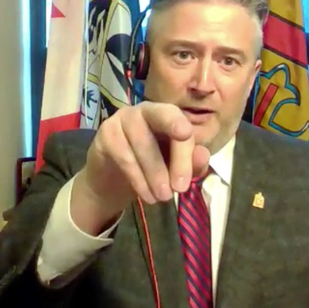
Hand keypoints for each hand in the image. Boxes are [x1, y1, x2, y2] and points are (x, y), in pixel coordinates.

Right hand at [71, 102, 209, 232]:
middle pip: (161, 117)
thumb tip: (203, 155)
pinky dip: (138, 179)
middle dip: (175, 154)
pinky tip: (146, 195)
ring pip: (142, 143)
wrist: (112, 179)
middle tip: (180, 188)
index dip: (186, 149)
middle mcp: (144, 109)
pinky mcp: (106, 133)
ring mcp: (122, 118)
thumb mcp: (175, 168)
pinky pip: (124, 156)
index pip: (180, 121)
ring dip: (155, 175)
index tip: (187, 171)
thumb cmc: (150, 167)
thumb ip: (192, 162)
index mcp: (166, 113)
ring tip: (163, 198)